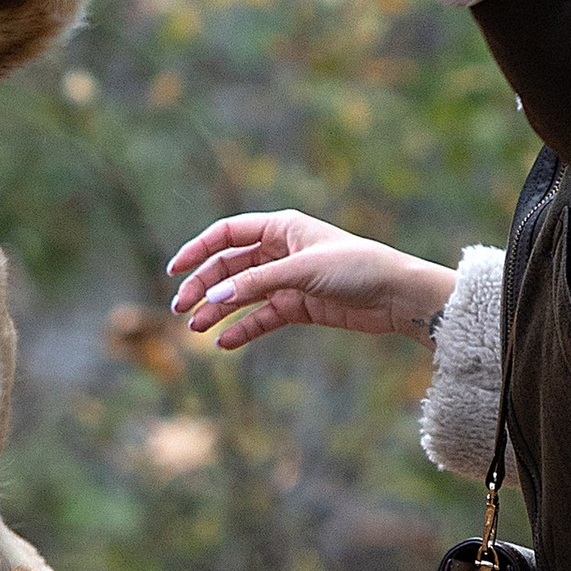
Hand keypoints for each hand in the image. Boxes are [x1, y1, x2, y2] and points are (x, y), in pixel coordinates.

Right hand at [169, 210, 457, 352]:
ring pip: (242, 295)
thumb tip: (212, 300)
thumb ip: (255, 284)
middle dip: (204, 288)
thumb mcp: (301, 272)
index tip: (174, 272)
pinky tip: (226, 343)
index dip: (197, 250)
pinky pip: (262, 317)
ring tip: (197, 330)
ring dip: (218, 311)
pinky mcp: (299, 307)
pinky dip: (244, 329)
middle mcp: (281, 251)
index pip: (227, 234)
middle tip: (181, 310)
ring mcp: (288, 280)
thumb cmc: (356, 268)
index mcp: (281, 228)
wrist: (396, 296)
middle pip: (229, 268)